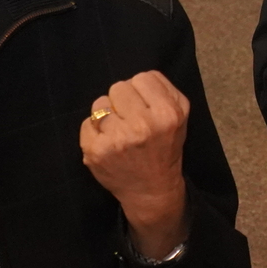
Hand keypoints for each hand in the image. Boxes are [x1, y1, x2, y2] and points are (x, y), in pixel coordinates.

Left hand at [81, 71, 189, 260]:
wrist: (151, 190)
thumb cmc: (165, 148)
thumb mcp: (180, 117)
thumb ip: (164, 91)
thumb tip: (137, 79)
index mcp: (168, 113)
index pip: (143, 77)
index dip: (142, 91)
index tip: (145, 107)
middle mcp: (143, 125)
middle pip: (119, 87)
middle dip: (123, 101)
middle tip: (130, 119)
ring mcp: (117, 139)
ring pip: (99, 103)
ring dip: (106, 114)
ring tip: (118, 131)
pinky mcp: (96, 151)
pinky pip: (86, 123)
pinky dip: (94, 131)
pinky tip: (107, 144)